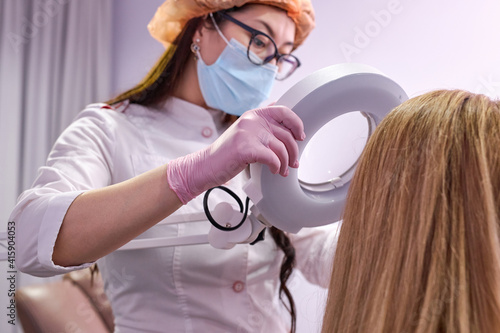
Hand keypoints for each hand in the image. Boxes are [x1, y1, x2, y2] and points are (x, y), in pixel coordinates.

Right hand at [167, 105, 305, 203]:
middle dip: (293, 152)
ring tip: (282, 170)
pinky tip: (274, 171)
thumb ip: (263, 127)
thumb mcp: (246, 133)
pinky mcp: (245, 148)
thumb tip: (286, 122)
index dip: (296, 124)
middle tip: (293, 163)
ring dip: (285, 163)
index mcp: (253, 114)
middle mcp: (251, 121)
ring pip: (281, 148)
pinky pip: (272, 158)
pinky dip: (276, 167)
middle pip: (286, 134)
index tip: (300, 136)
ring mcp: (248, 133)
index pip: (284, 111)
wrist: (206, 165)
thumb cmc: (228, 154)